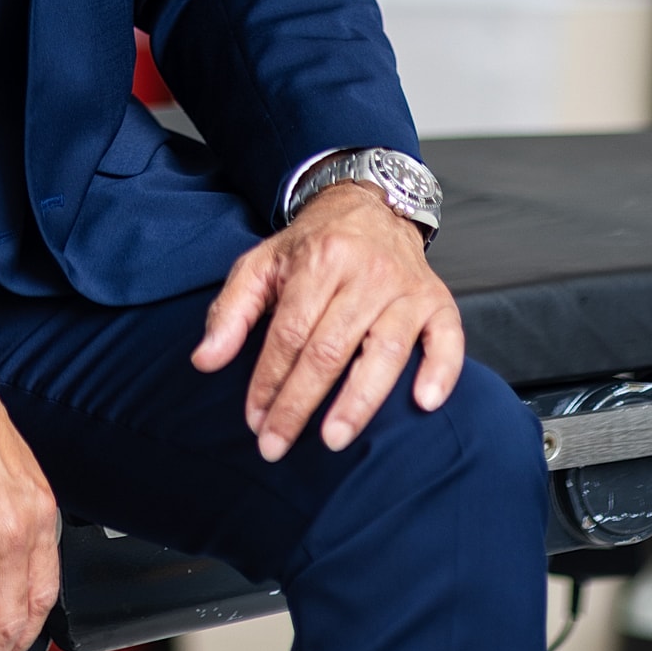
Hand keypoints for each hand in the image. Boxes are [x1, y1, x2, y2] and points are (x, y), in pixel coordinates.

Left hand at [191, 180, 463, 460]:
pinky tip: (424, 403)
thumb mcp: (261, 264)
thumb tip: (204, 361)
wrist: (368, 205)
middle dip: (300, 402)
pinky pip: (447, 340)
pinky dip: (441, 372)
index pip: (290, 332)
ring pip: (386, 351)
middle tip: (277, 445)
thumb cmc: (311, 246)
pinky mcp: (438, 301)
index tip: (254, 420)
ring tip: (333, 439)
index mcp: (320, 260)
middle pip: (330, 348)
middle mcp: (366, 272)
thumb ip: (231, 311)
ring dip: (359, 400)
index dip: (269, 380)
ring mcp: (407, 288)